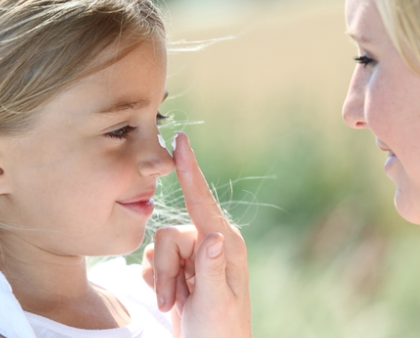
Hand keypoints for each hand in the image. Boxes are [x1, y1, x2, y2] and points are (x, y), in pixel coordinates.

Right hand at [142, 132, 250, 337]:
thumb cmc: (218, 332)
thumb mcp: (214, 302)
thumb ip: (211, 267)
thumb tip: (214, 235)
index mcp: (226, 244)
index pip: (202, 201)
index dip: (189, 170)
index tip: (181, 141)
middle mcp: (212, 244)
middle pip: (169, 234)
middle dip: (164, 268)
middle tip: (172, 299)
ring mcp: (196, 255)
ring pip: (158, 248)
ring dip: (161, 279)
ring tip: (175, 301)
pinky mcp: (182, 266)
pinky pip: (153, 260)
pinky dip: (156, 281)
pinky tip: (172, 298)